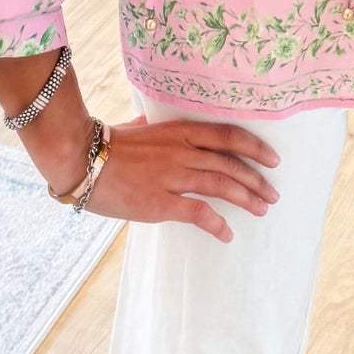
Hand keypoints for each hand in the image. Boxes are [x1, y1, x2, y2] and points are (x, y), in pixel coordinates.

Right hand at [80, 114, 281, 242]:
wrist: (80, 160)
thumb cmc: (105, 145)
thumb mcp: (135, 127)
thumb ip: (151, 126)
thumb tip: (150, 120)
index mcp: (178, 131)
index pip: (227, 135)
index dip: (254, 147)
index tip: (273, 158)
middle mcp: (181, 152)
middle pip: (230, 164)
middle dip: (257, 180)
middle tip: (273, 194)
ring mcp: (172, 176)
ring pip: (221, 186)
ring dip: (247, 199)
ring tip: (262, 209)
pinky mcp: (160, 202)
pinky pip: (198, 213)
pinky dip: (217, 224)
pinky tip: (227, 234)